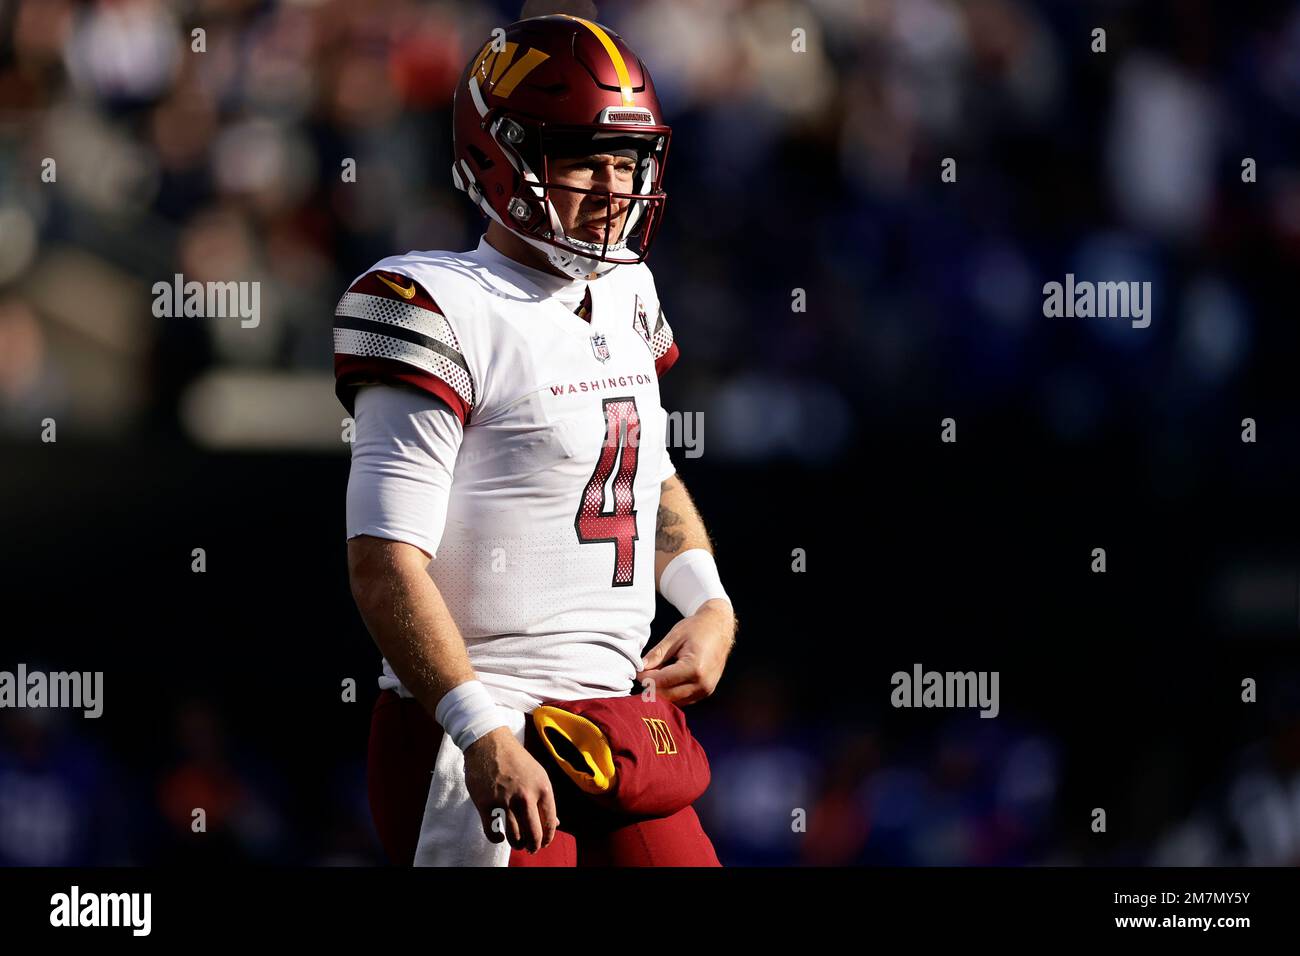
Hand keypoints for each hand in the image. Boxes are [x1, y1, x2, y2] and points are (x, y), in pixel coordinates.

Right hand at [462, 726, 558, 852]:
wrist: (489, 742)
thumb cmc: (516, 759)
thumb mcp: (538, 775)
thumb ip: (545, 800)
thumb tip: (556, 825)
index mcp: (543, 787)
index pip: (550, 823)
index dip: (548, 838)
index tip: (544, 843)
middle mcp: (526, 796)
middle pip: (534, 834)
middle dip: (534, 846)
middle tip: (531, 848)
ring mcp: (505, 801)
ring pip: (515, 837)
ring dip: (517, 844)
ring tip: (517, 842)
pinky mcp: (486, 804)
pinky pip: (493, 833)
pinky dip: (497, 839)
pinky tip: (500, 836)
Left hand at [636, 599, 735, 704]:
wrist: (720, 626)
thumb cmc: (699, 628)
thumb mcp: (674, 637)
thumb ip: (656, 655)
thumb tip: (640, 667)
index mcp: (694, 668)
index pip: (661, 681)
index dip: (645, 678)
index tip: (638, 671)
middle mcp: (702, 683)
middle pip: (667, 695)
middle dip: (651, 686)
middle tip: (644, 673)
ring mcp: (706, 690)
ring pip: (675, 700)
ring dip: (661, 691)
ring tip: (656, 674)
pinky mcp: (706, 692)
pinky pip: (684, 699)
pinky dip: (672, 692)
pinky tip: (667, 678)